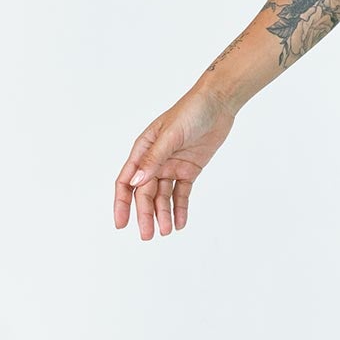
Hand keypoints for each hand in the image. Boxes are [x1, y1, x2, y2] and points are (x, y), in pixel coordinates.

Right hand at [114, 85, 236, 239]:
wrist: (218, 103)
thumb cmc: (190, 112)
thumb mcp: (171, 135)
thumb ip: (154, 159)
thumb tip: (135, 182)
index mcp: (143, 150)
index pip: (126, 181)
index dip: (121, 203)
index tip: (121, 223)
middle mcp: (155, 161)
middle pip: (145, 193)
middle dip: (145, 214)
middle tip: (147, 235)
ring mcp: (172, 166)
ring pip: (163, 196)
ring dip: (163, 214)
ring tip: (167, 231)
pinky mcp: (189, 170)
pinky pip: (182, 193)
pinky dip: (180, 208)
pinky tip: (181, 223)